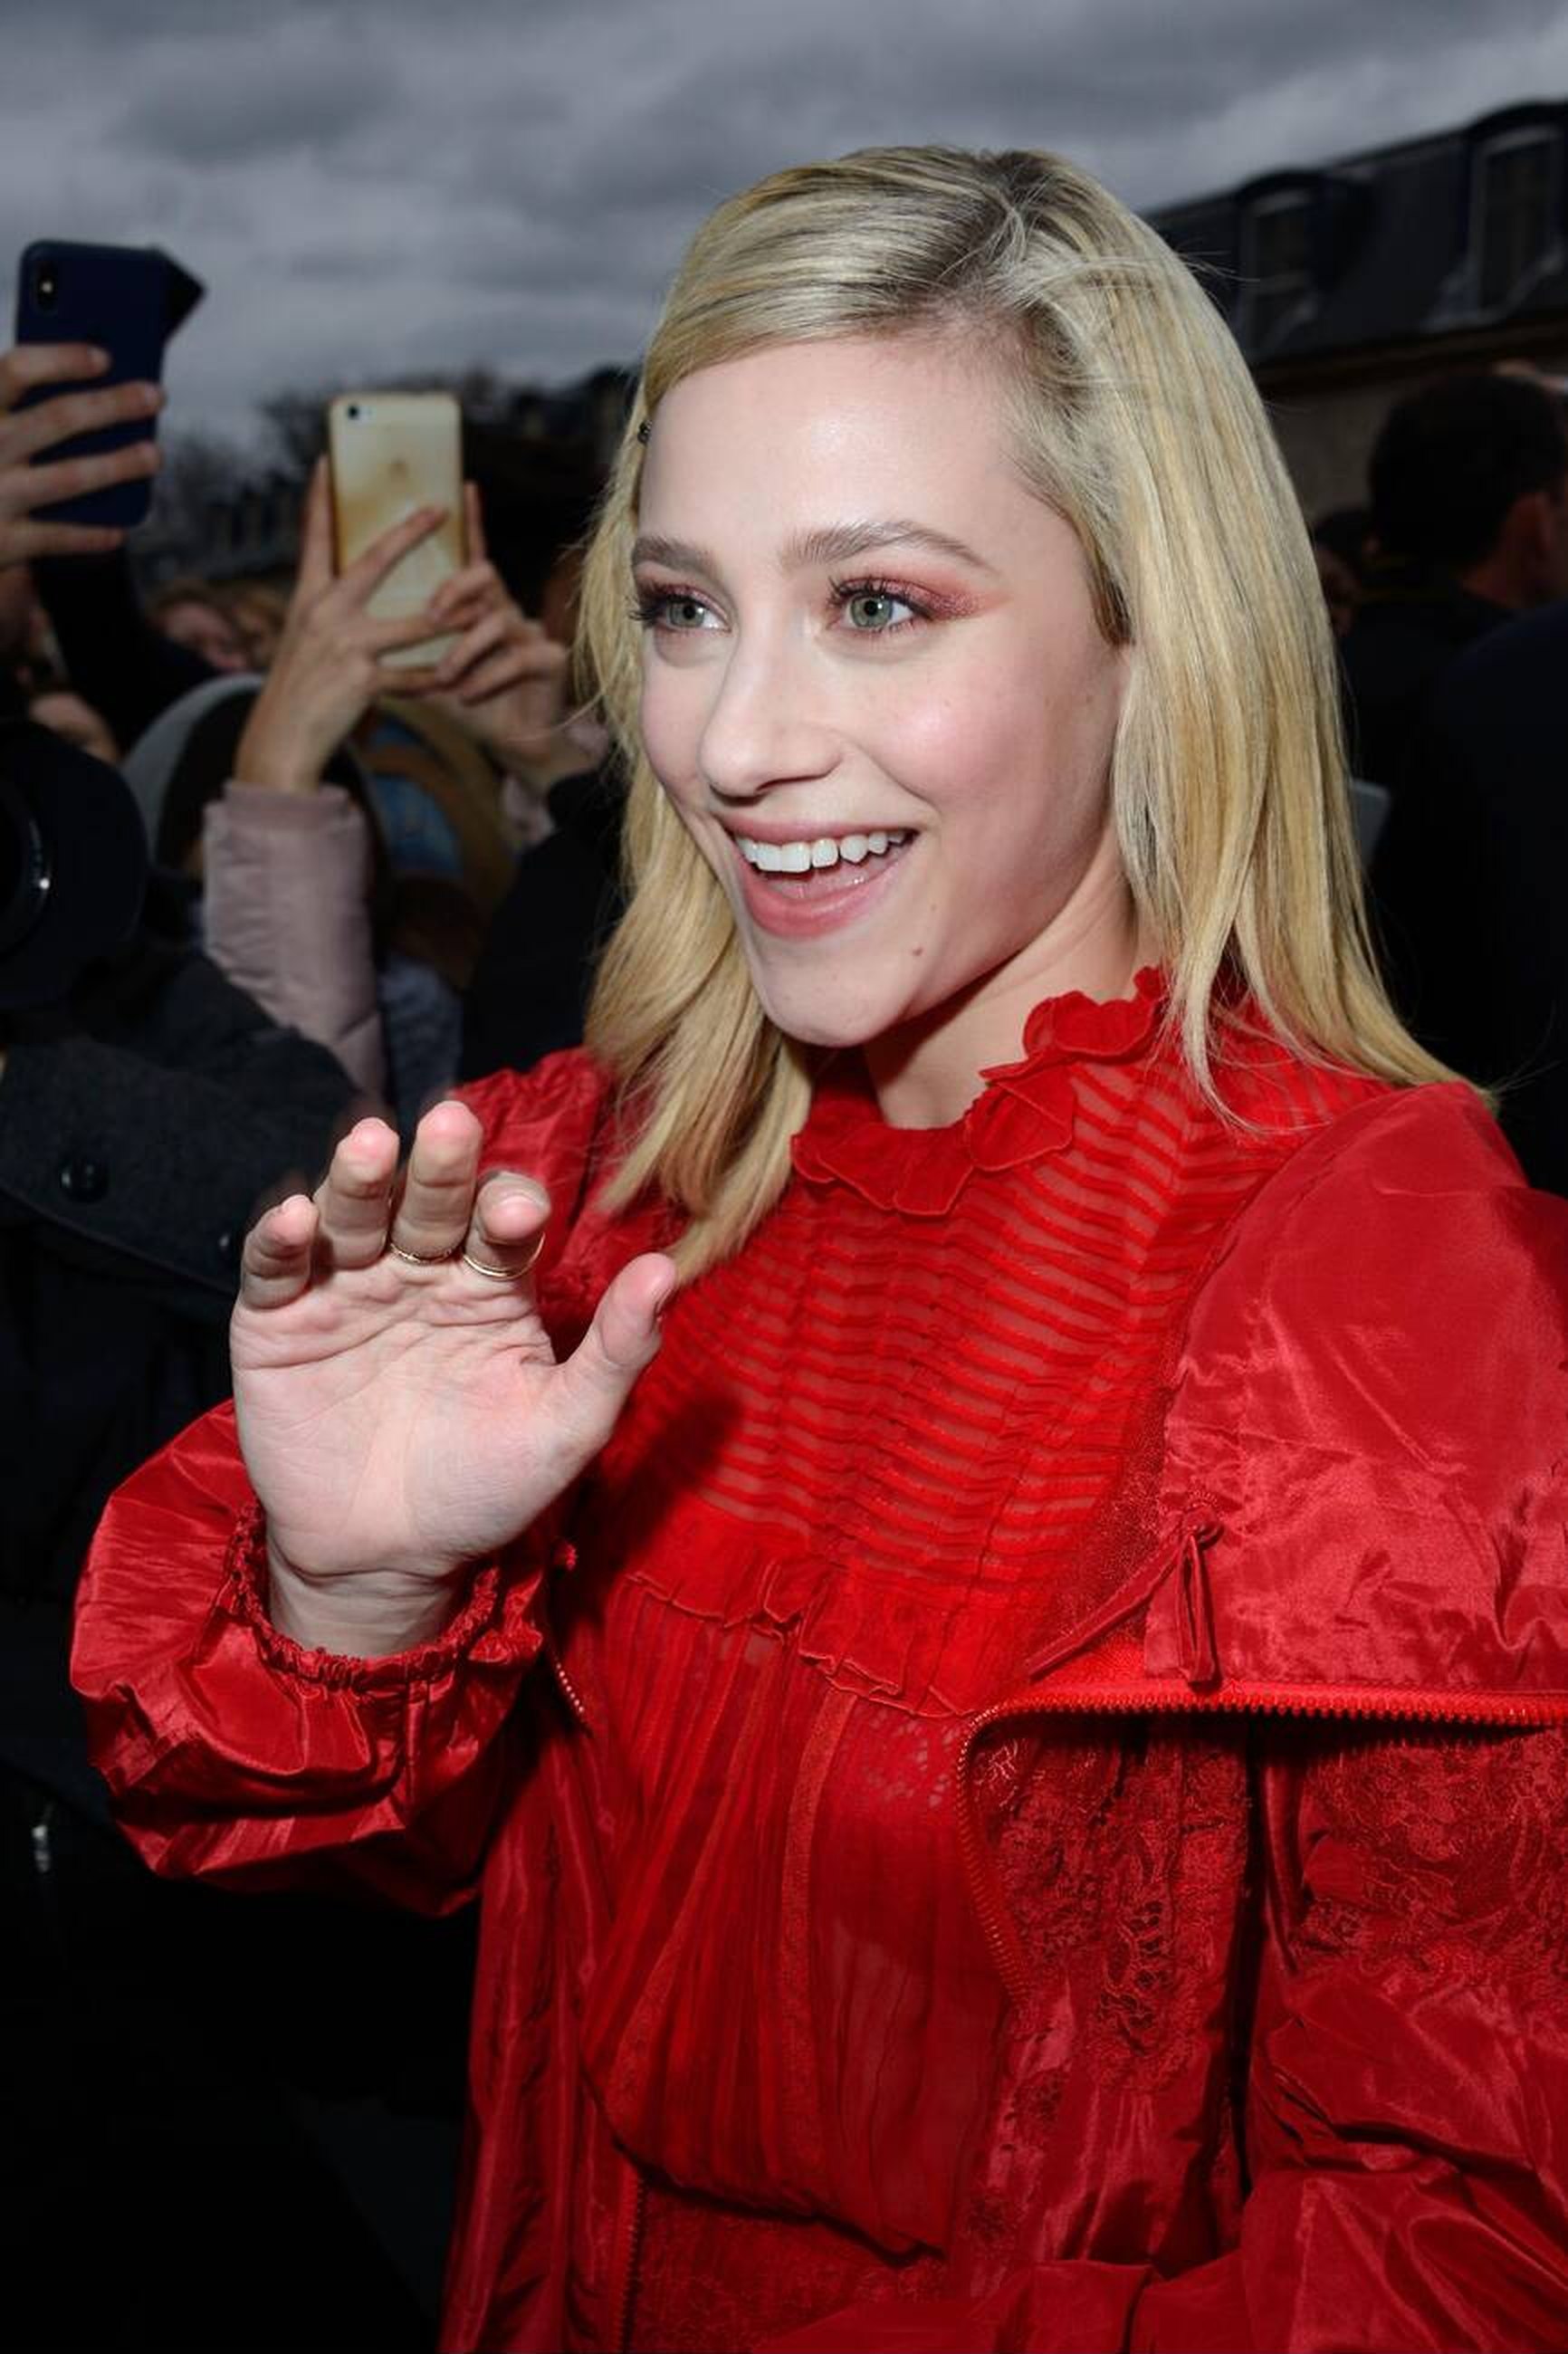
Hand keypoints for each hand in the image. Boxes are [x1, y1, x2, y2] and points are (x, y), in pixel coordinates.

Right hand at [0, 343, 162, 568]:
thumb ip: (20, 412)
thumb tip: (92, 378)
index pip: (16, 370)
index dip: (62, 360)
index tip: (104, 358)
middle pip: (57, 418)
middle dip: (112, 404)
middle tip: (154, 396)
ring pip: (69, 476)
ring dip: (119, 465)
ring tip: (153, 455)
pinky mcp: (4, 542)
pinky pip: (59, 537)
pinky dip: (92, 535)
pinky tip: (118, 530)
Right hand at [231, 1098, 674, 1652]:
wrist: (387, 1559)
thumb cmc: (486, 1487)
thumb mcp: (565, 1427)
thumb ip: (616, 1352)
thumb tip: (667, 1270)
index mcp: (491, 1283)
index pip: (503, 1223)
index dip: (510, 1209)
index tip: (522, 1214)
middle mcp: (419, 1269)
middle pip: (429, 1202)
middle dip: (440, 1167)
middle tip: (450, 1125)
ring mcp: (346, 1288)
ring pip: (353, 1214)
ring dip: (360, 1178)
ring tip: (371, 1146)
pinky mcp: (276, 1320)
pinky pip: (275, 1269)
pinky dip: (279, 1239)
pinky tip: (296, 1218)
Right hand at [233, 459, 451, 793]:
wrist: (280, 739)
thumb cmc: (296, 689)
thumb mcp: (302, 639)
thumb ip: (327, 610)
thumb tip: (347, 583)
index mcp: (307, 599)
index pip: (314, 539)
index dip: (319, 500)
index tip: (327, 461)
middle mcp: (324, 614)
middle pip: (372, 563)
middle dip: (408, 534)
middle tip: (438, 509)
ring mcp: (344, 647)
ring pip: (412, 625)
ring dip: (452, 617)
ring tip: (483, 606)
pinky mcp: (362, 682)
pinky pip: (413, 677)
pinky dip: (438, 679)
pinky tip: (460, 678)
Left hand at [413, 484, 575, 777]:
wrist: (514, 745)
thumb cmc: (467, 702)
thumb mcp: (426, 669)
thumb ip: (401, 645)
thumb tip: (348, 622)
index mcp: (477, 605)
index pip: (471, 556)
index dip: (472, 522)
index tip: (464, 485)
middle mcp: (506, 609)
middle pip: (485, 575)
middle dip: (456, 590)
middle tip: (431, 615)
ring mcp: (530, 632)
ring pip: (496, 621)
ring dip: (465, 650)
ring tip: (445, 677)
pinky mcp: (548, 660)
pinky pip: (515, 659)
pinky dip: (487, 679)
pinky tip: (467, 696)